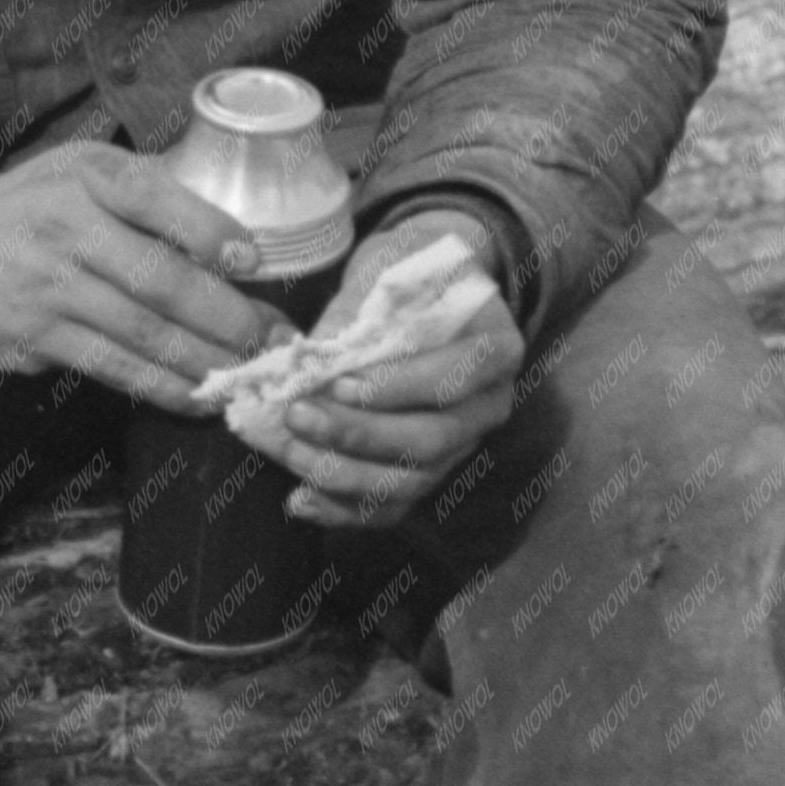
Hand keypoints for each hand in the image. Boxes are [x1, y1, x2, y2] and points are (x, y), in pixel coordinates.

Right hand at [0, 147, 281, 399]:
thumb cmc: (35, 207)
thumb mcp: (82, 171)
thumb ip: (149, 190)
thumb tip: (238, 234)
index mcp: (85, 178)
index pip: (151, 197)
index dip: (205, 228)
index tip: (252, 260)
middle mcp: (63, 230)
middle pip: (158, 280)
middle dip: (227, 316)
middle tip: (276, 340)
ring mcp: (44, 289)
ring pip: (141, 334)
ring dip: (205, 361)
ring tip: (251, 377)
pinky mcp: (32, 339)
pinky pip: (111, 368)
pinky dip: (161, 386)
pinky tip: (198, 397)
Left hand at [280, 209, 526, 531]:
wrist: (428, 293)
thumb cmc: (409, 276)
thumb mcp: (389, 275)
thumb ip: (352, 317)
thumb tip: (297, 360)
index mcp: (496, 350)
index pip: (453, 380)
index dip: (395, 388)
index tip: (338, 382)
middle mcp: (489, 407)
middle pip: (429, 441)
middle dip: (357, 434)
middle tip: (297, 414)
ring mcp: (462, 445)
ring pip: (409, 481)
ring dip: (342, 472)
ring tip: (288, 449)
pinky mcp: (430, 471)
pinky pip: (393, 506)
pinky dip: (345, 510)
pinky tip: (300, 501)